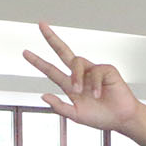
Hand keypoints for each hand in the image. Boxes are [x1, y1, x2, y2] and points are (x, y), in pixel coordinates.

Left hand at [25, 23, 145, 135]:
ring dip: (76, 76)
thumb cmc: (100, 117)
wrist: (121, 119)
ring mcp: (92, 71)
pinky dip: (94, 85)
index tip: (25, 52)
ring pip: (76, 62)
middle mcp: (80, 75)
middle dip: (52, 38)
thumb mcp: (75, 115)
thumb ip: (59, 107)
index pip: (51, 70)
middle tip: (41, 25)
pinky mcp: (106, 70)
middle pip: (63, 52)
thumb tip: (43, 96)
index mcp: (70, 85)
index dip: (38, 62)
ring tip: (79, 90)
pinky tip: (98, 94)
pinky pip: (95, 71)